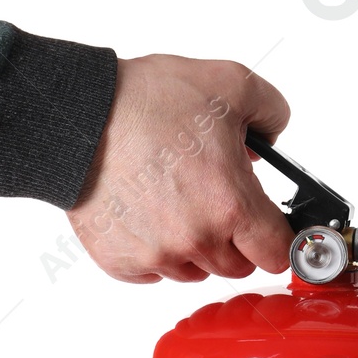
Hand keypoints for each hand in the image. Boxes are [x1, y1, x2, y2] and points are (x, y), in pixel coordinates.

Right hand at [68, 55, 291, 281]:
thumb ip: (272, 112)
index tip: (271, 228)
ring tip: (177, 201)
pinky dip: (155, 251)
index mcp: (230, 204)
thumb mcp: (233, 84)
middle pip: (239, 266)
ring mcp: (156, 255)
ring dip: (196, 247)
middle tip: (218, 200)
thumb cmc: (146, 101)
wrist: (78, 114)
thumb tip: (273, 139)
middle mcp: (196, 239)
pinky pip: (153, 273)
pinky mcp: (120, 262)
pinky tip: (147, 213)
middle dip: (237, 238)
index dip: (279, 239)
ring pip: (196, 271)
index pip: (277, 254)